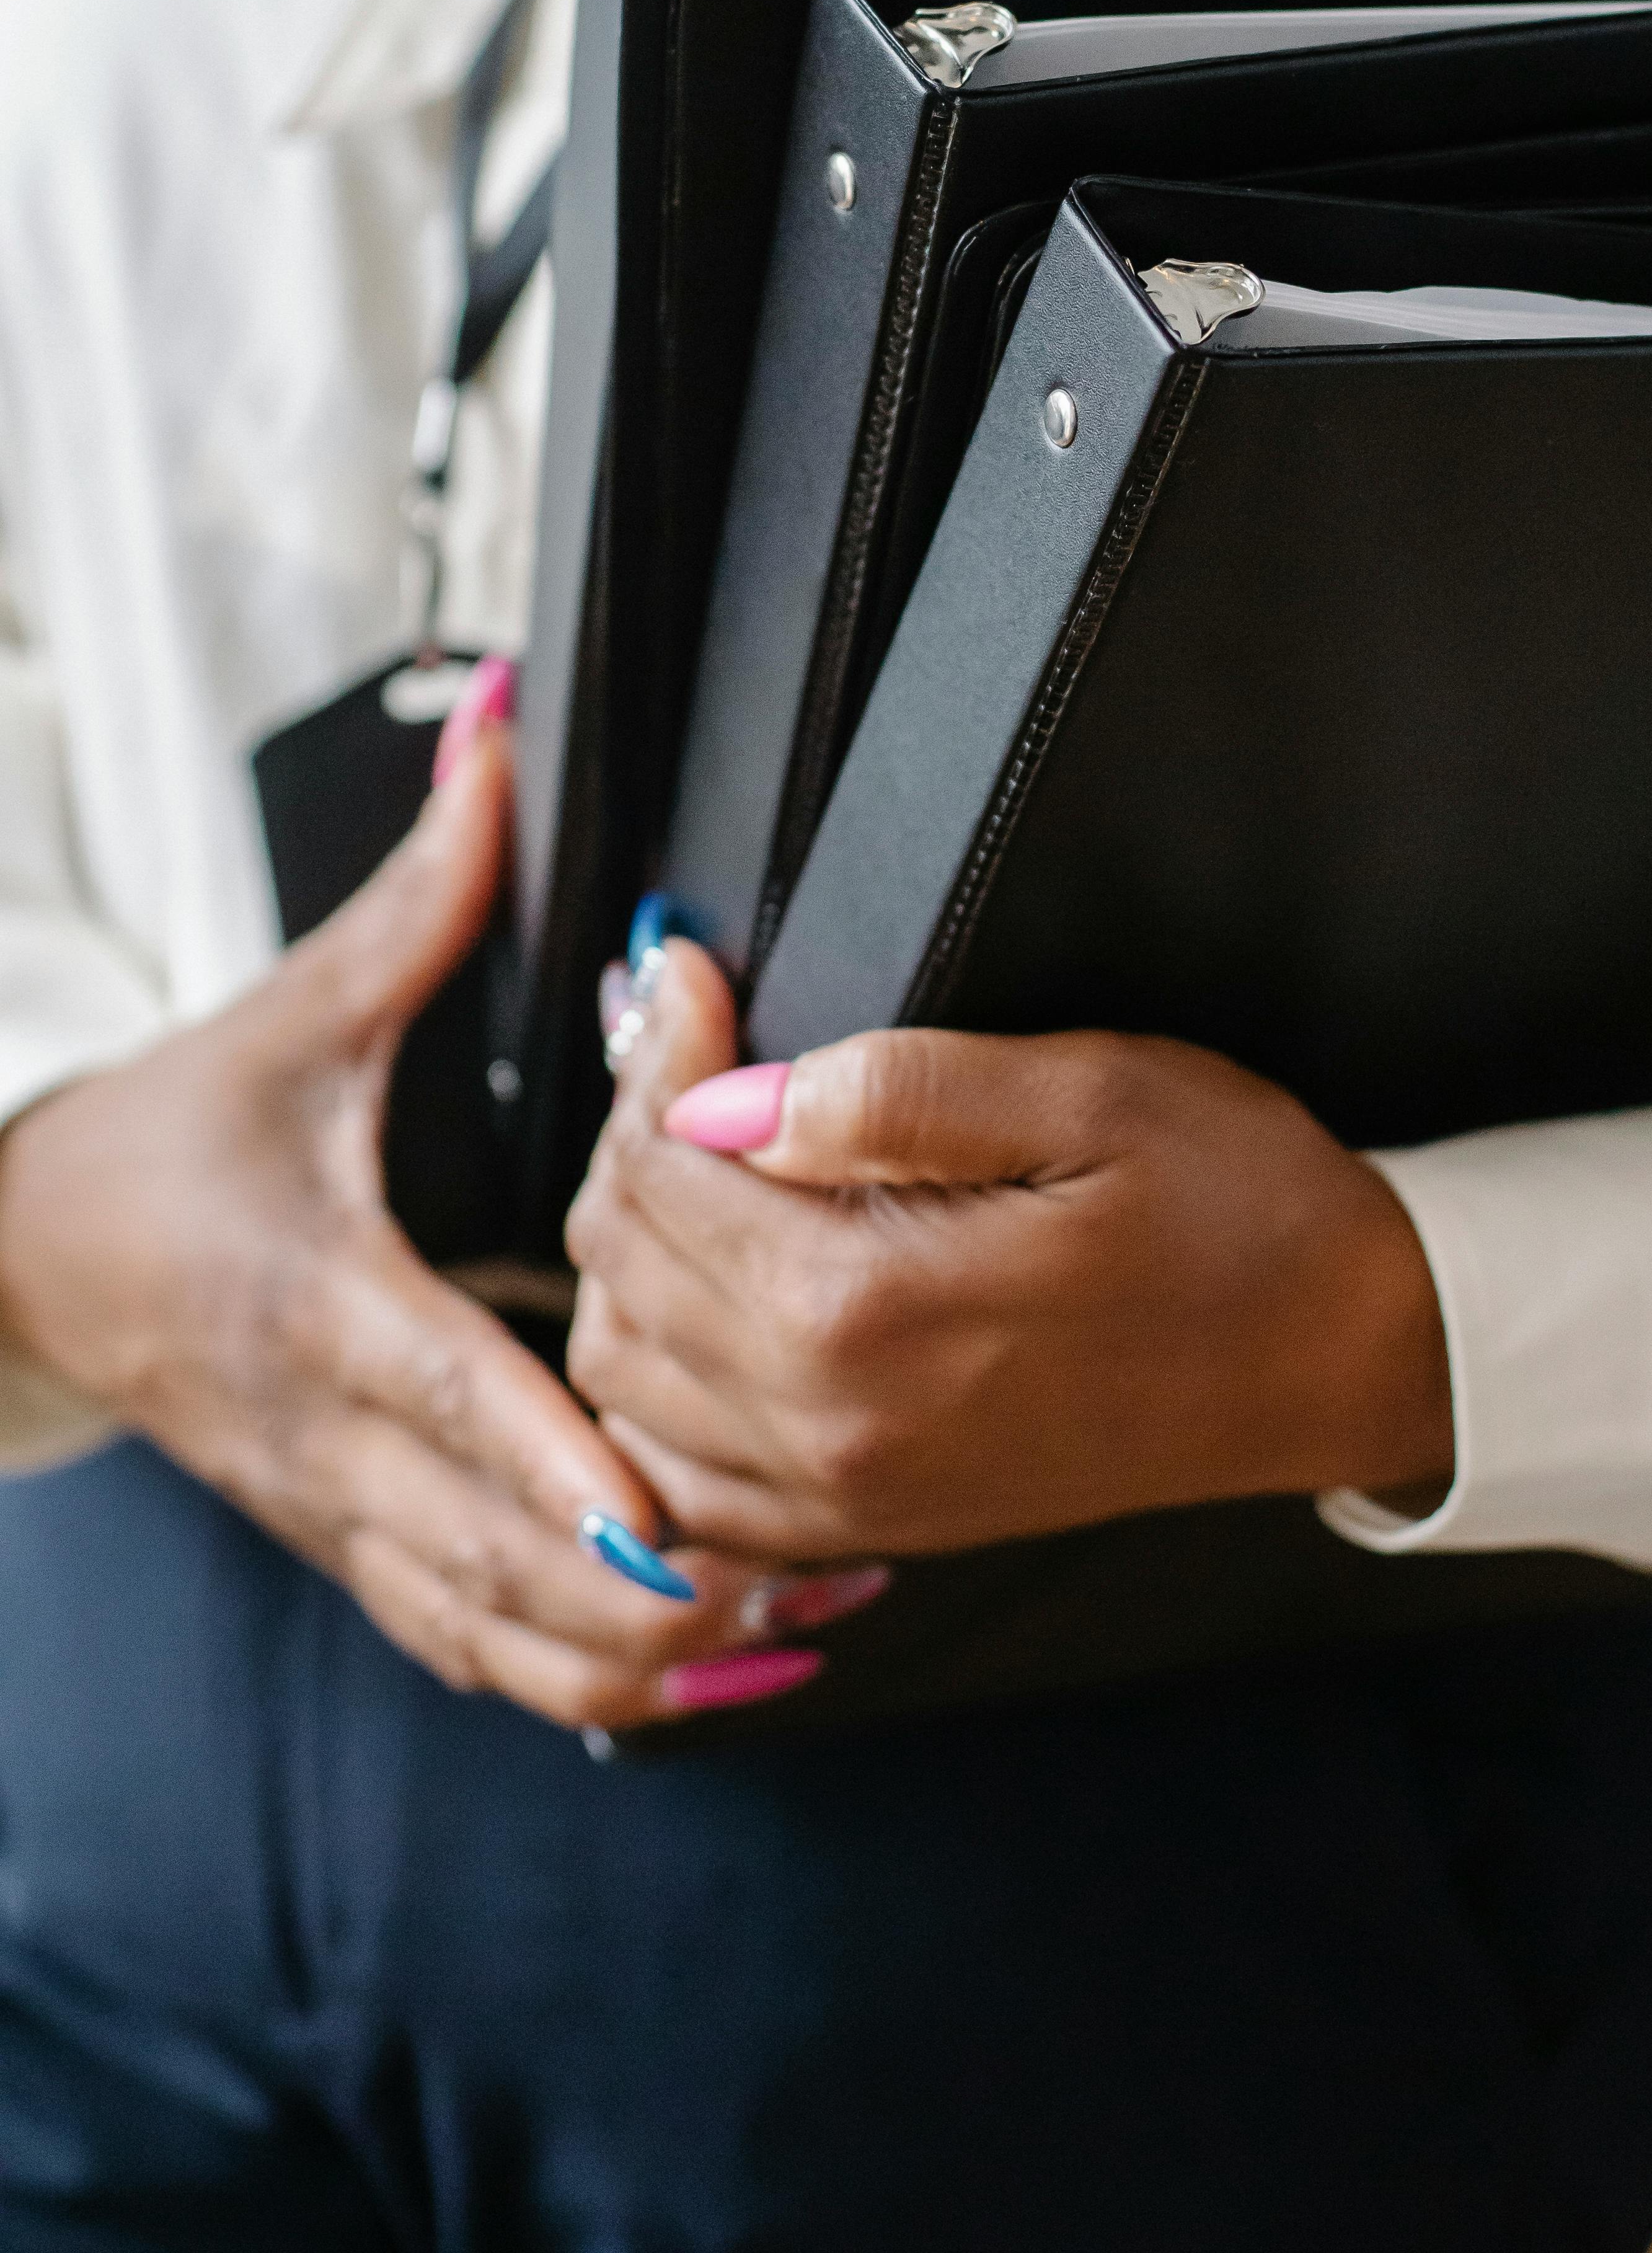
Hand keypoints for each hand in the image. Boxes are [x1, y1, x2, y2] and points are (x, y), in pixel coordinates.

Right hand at [0, 721, 838, 1732]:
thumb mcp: (296, 1010)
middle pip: (495, 1560)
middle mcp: (330, 1438)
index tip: (672, 1517)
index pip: (452, 1399)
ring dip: (646, 1658)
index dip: (561, 1467)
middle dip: (656, 1593)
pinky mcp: (352, 1551)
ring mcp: (339, 1515)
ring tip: (806, 1633)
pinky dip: (588, 1677)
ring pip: (494, 1637)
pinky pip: (475, 1648)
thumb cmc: (172, 1135)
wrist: (24, 1262)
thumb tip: (499, 727)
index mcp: (320, 1303)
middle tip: (819, 1578)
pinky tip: (718, 1666)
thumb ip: (423, 886)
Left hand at [564, 942, 1454, 1566]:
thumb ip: (897, 1089)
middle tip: (693, 1046)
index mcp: (870, 1310)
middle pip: (620, 1267)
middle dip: (633, 1137)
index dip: (658, 1050)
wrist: (1337, 1360)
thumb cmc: (1238, 1212)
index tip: (687, 976)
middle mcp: (830, 1425)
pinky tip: (709, 1301)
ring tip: (701, 1156)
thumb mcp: (1094, 1094)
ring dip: (634, 1255)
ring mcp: (842, 1495)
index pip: (661, 1170)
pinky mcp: (863, 1528)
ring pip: (622, 1372)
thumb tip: (729, 1092)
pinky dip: (657, 1383)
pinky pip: (677, 1477)